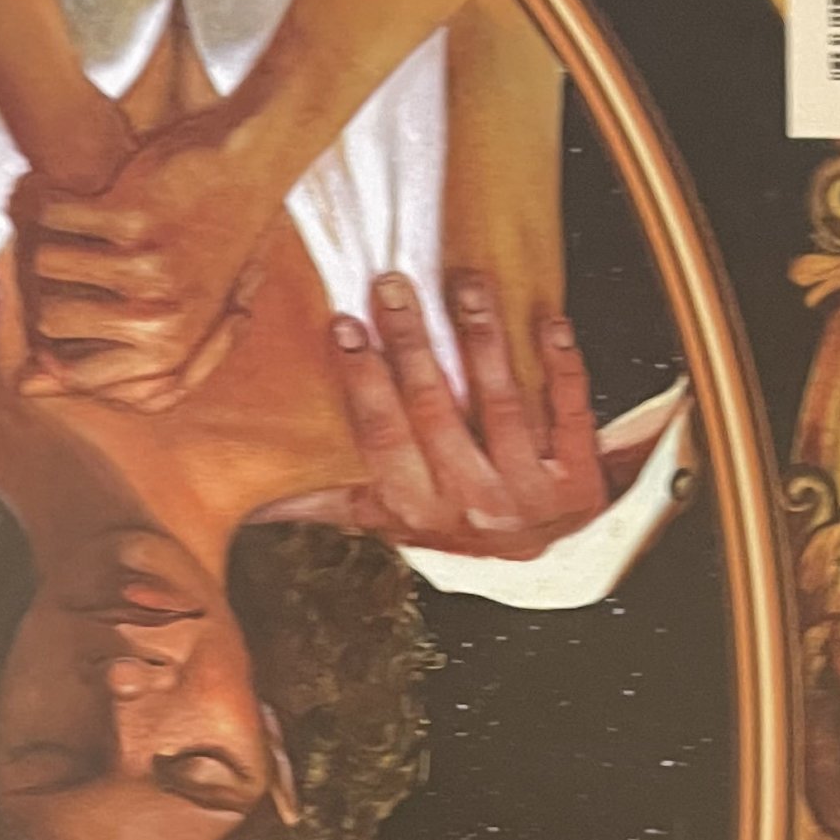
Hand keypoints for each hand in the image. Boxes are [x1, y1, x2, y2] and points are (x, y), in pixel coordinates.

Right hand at [10, 105, 276, 410]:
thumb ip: (101, 360)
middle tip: (63, 259)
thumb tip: (23, 385)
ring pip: (44, 266)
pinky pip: (54, 218)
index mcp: (168, 357)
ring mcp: (147, 273)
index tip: (53, 318)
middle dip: (44, 288)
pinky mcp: (134, 222)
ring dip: (47, 238)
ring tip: (68, 227)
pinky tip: (75, 196)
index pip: (72, 375)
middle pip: (49, 322)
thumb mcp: (168, 321)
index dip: (50, 348)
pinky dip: (55, 201)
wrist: (247, 171)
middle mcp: (159, 324)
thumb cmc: (201, 251)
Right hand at [324, 271, 611, 560]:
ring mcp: (529, 496)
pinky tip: (550, 321)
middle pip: (436, 414)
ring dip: (482, 341)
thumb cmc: (461, 522)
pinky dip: (562, 368)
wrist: (553, 554)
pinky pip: (571, 416)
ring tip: (467, 284)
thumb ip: (334, 504)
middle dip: (412, 346)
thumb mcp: (395, 521)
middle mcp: (472, 507)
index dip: (364, 383)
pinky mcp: (581, 481)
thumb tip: (258, 505)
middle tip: (394, 286)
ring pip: (501, 408)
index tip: (346, 325)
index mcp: (417, 512)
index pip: (382, 440)